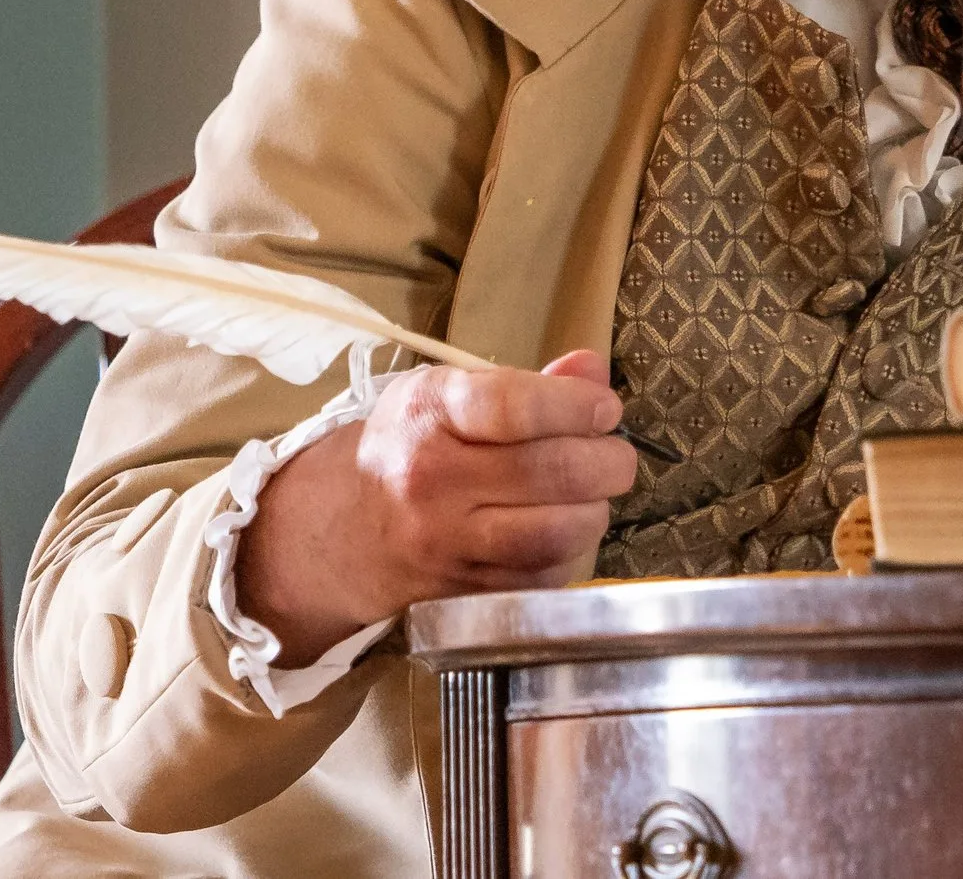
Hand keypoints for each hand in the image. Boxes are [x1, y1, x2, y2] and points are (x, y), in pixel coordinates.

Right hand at [238, 349, 637, 661]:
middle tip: (617, 458)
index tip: (606, 410)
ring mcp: (442, 543)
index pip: (513, 405)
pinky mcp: (458, 593)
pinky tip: (563, 532)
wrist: (345, 528)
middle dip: (606, 463)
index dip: (576, 406)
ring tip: (595, 496)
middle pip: (548, 472)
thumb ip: (530, 384)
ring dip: (594, 513)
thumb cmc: (412, 447)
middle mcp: (429, 479)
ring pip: (551, 533)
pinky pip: (538, 578)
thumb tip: (593, 370)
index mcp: (427, 414)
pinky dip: (567, 555)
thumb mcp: (452, 396)